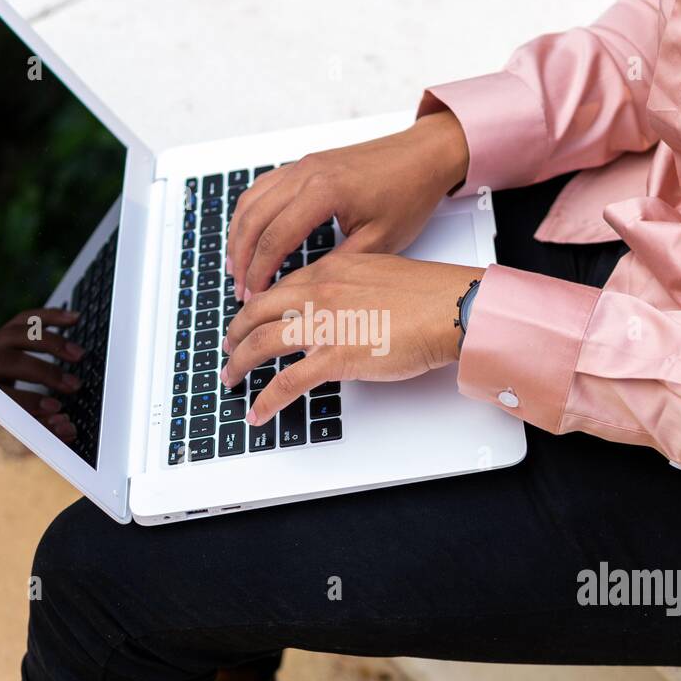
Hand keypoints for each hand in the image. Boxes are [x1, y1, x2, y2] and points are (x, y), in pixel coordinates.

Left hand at [0, 307, 84, 441]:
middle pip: (9, 361)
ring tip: (79, 354)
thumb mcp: (7, 430)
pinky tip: (72, 319)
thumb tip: (64, 427)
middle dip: (45, 372)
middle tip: (73, 385)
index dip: (29, 402)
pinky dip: (50, 317)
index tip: (56, 409)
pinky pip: (25, 320)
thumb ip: (36, 429)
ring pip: (16, 334)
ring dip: (52, 343)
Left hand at [221, 252, 482, 424]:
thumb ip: (352, 285)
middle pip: (259, 311)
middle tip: (229, 347)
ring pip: (262, 343)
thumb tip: (342, 305)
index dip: (259, 306)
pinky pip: (287, 382)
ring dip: (240, 362)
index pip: (281, 287)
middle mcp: (319, 292)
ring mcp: (324, 325)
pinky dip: (266, 399)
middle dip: (236, 331)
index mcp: (331, 269)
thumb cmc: (429, 294)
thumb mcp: (379, 272)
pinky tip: (258, 411)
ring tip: (232, 377)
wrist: (451, 307)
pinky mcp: (335, 357)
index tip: (251, 318)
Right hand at [226, 110, 468, 302]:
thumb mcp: (379, 241)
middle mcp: (306, 173)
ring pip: (251, 200)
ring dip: (239, 235)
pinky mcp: (305, 164)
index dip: (259, 273)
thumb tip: (303, 288)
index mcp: (324, 192)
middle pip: (253, 220)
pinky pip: (262, 187)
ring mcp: (302, 165)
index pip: (274, 239)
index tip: (254, 298)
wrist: (423, 155)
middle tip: (241, 289)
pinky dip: (249, 213)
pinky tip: (250, 234)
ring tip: (238, 267)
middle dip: (241, 258)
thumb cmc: (408, 193)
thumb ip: (338, 264)